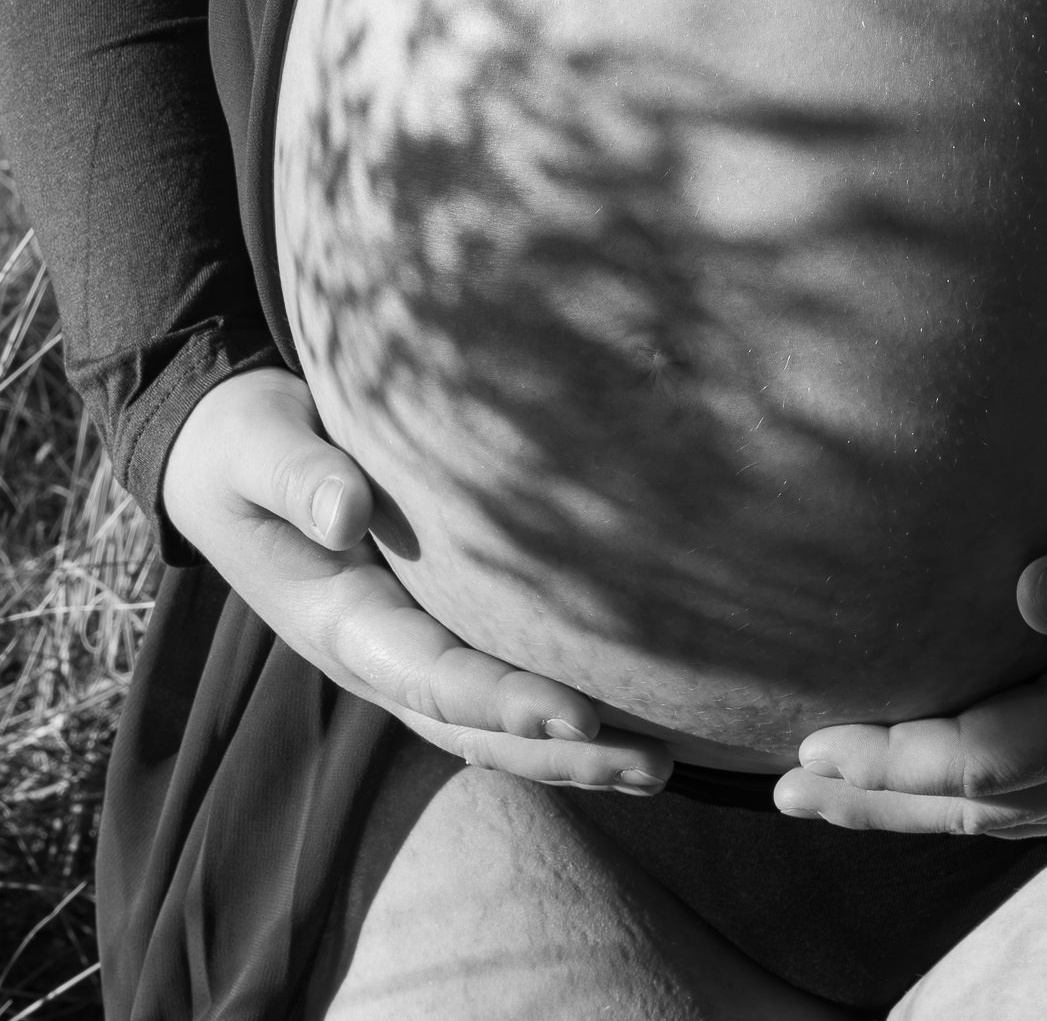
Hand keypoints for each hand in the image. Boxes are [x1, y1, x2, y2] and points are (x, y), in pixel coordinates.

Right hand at [161, 368, 671, 791]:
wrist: (227, 452)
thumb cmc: (246, 442)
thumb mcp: (257, 448)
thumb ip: (297, 478)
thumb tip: (346, 514)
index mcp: (336, 621)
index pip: (432, 677)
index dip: (504, 701)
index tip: (577, 713)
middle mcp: (376, 653)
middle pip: (475, 727)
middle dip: (561, 752)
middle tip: (651, 763)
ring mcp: (405, 648)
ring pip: (491, 723)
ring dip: (572, 751)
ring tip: (660, 765)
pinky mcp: (432, 623)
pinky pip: (497, 679)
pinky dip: (556, 711)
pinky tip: (626, 714)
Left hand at [775, 476, 1046, 837]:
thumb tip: (1025, 587)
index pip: (985, 757)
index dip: (897, 757)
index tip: (818, 742)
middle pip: (977, 803)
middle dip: (879, 800)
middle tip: (786, 790)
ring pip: (1006, 814)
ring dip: (914, 811)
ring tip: (834, 799)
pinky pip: (1044, 803)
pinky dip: (976, 805)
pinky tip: (946, 796)